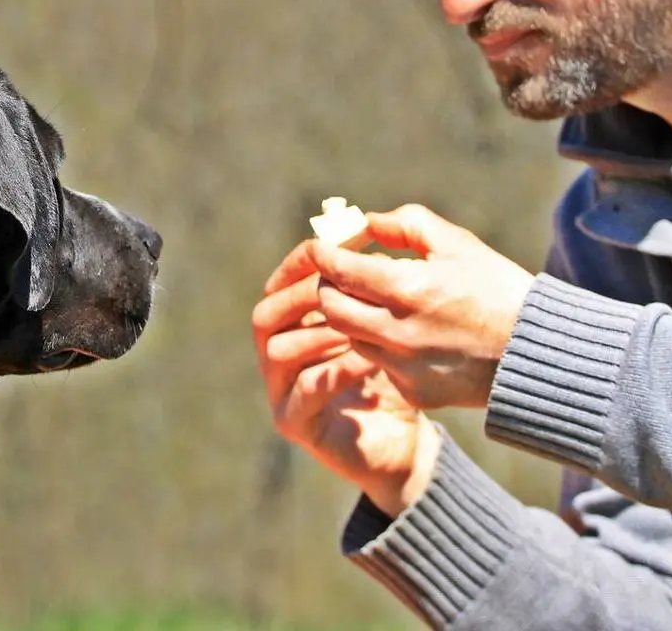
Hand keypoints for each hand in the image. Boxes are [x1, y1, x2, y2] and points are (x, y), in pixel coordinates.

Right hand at [251, 268, 441, 516]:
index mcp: (292, 329)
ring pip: (278, 351)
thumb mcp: (382, 324)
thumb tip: (366, 230)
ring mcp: (282, 393)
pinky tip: (367, 362)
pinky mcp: (296, 424)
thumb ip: (367, 287)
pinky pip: (305, 390)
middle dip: (301, 298)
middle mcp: (278, 359)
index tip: (333, 254)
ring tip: (357, 329)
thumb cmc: (394, 375)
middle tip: (338, 290)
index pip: (276, 290)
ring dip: (318, 334)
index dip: (298, 268)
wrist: (407, 440)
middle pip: (264, 316)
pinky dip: (335, 370)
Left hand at [264, 203, 533, 410]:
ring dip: (354, 315)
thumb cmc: (499, 289)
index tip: (322, 246)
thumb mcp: (457, 243)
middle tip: (343, 274)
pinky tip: (410, 334)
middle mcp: (396, 331)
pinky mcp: (412, 391)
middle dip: (329, 285)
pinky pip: (379, 363)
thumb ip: (405, 225)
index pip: (337, 269)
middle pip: (330, 307)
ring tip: (381, 302)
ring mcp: (402, 366)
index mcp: (406, 288)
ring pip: (350, 336)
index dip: (322, 253)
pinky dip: (383, 345)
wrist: (536, 354)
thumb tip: (365, 222)